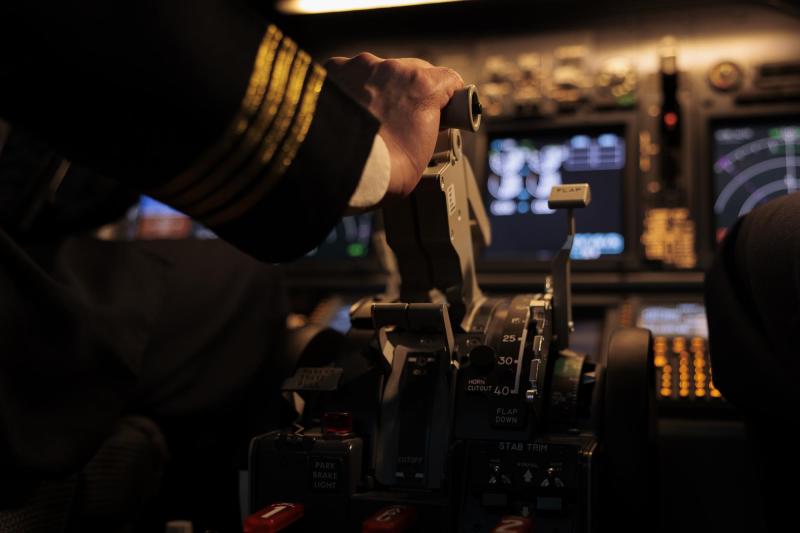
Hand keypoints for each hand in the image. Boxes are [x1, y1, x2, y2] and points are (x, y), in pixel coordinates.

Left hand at [325, 53, 463, 197]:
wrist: (335, 170)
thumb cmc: (382, 172)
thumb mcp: (424, 157)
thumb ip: (428, 129)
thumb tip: (418, 128)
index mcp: (421, 87)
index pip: (447, 80)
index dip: (445, 98)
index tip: (441, 110)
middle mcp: (391, 69)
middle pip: (411, 73)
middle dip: (410, 95)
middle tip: (402, 122)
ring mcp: (359, 68)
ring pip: (378, 74)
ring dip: (378, 92)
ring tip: (369, 123)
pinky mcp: (333, 72)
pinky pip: (349, 76)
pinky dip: (351, 92)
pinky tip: (348, 116)